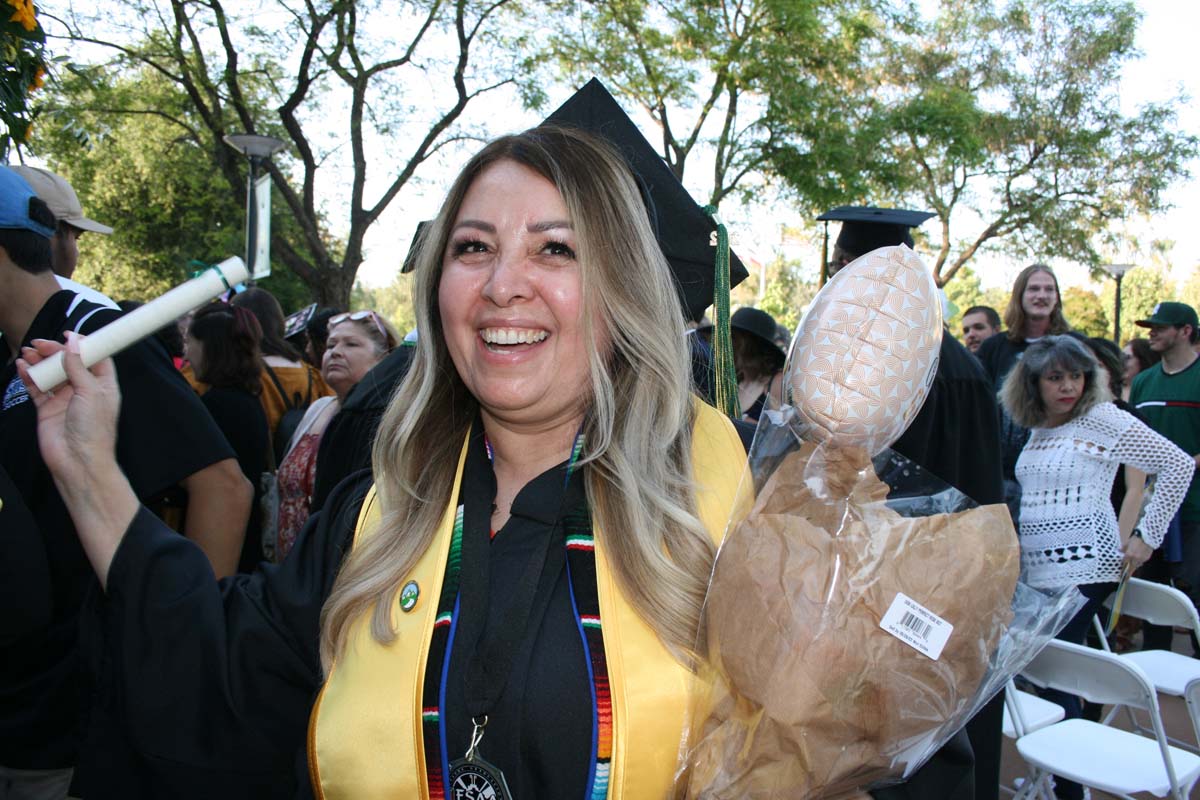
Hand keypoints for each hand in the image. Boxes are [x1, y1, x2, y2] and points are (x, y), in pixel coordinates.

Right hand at [15, 333, 121, 488]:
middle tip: (40, 344)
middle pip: (69, 363)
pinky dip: (29, 377)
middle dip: (55, 351)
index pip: (95, 358)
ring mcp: (65, 399)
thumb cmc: (93, 430)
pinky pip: (37, 388)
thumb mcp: (90, 392)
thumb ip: (79, 367)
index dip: (83, 344)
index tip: (68, 334)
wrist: (77, 461)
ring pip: (51, 373)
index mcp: (103, 385)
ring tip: (28, 352)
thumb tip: (74, 342)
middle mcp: (84, 390)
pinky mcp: (47, 409)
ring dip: (40, 362)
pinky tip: (22, 367)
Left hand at [1121, 534, 1153, 570]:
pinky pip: (1141, 562)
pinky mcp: (1147, 559)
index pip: (1124, 564)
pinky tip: (1138, 558)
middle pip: (1131, 568)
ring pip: (1137, 566)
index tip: (1122, 571)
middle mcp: (1135, 559)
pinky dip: (1139, 562)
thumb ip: (1122, 549)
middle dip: (1128, 571)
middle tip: (1127, 574)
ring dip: (1134, 566)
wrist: (1147, 538)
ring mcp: (1141, 559)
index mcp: (1128, 555)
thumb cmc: (1135, 539)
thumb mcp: (1126, 543)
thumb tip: (1118, 552)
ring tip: (1132, 563)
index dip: (1123, 567)